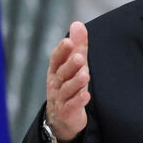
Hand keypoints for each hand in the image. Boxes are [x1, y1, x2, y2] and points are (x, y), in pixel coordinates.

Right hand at [45, 21, 90, 142]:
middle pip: (61, 74)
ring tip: (85, 74)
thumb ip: (78, 46)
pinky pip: (72, 106)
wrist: (62, 118)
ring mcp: (60, 99)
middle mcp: (56, 84)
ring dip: (76, 82)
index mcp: (55, 71)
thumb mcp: (73, 66)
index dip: (61, 51)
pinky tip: (87, 95)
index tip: (68, 41)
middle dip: (69, 65)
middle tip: (79, 57)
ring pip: (67, 90)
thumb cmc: (69, 86)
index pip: (56, 59)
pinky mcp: (67, 113)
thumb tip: (77, 23)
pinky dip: (79, 101)